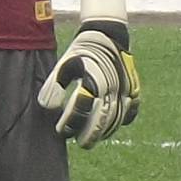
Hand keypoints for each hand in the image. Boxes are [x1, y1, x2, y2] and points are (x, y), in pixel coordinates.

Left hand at [40, 0, 138, 146]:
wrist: (107, 36)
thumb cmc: (80, 52)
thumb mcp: (62, 65)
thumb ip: (54, 85)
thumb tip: (47, 107)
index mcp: (93, 79)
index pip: (81, 107)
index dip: (71, 121)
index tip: (61, 132)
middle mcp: (111, 85)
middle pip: (103, 116)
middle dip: (91, 133)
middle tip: (81, 143)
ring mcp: (125, 87)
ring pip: (118, 115)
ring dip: (106, 129)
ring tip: (94, 138)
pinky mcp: (133, 87)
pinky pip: (132, 108)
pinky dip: (124, 119)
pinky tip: (114, 126)